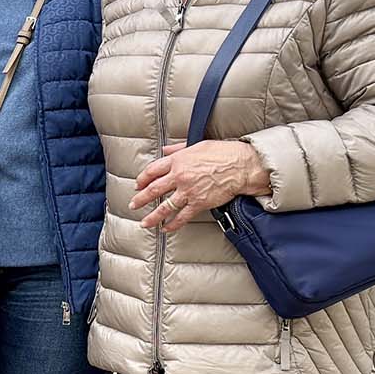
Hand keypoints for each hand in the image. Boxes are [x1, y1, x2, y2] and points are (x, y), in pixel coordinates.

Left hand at [132, 141, 270, 231]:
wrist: (241, 165)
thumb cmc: (223, 153)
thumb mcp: (197, 145)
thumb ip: (178, 149)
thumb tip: (165, 150)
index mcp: (177, 161)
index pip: (152, 171)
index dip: (142, 179)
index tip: (137, 185)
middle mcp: (179, 176)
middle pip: (153, 190)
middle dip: (141, 199)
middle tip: (133, 204)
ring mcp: (188, 191)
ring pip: (164, 206)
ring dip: (152, 216)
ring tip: (144, 222)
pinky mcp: (198, 203)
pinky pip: (181, 216)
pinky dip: (173, 224)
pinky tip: (166, 228)